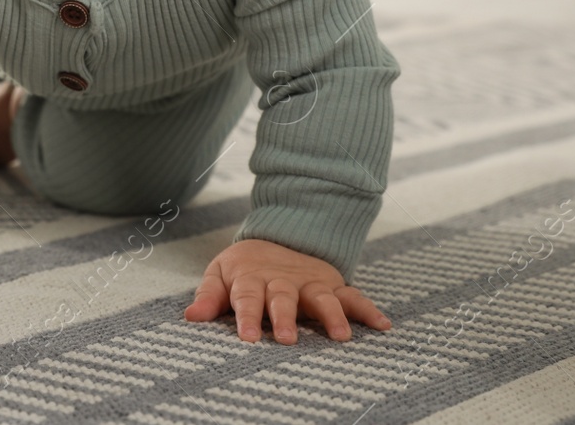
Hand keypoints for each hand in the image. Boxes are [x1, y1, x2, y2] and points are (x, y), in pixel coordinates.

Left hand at [183, 238, 391, 343]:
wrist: (278, 235)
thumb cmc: (244, 268)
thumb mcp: (221, 274)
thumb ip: (209, 296)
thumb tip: (190, 318)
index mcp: (252, 279)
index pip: (246, 298)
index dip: (245, 317)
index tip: (246, 338)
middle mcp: (282, 281)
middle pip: (283, 299)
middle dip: (284, 318)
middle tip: (286, 340)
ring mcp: (310, 282)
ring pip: (322, 297)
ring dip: (331, 315)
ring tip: (341, 336)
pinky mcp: (332, 284)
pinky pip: (352, 296)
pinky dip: (368, 309)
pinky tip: (383, 326)